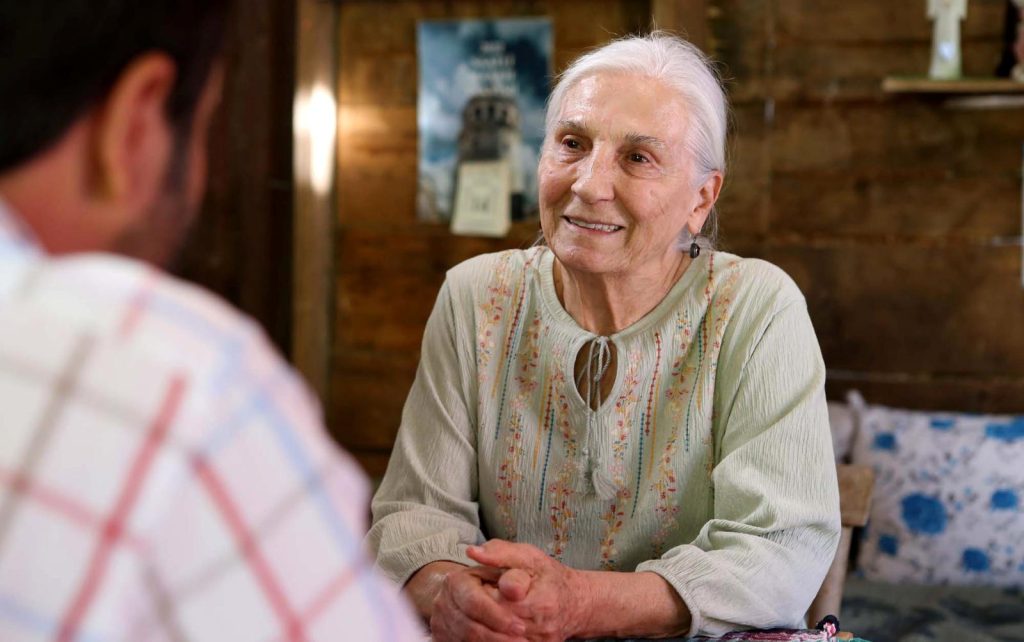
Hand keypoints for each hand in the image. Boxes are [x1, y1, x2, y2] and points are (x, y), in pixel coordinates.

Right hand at [429, 563, 528, 641]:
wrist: (483, 587)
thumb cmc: (502, 573)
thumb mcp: (511, 559)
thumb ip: (500, 555)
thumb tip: (476, 553)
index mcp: (456, 581)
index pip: (474, 603)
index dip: (498, 617)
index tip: (521, 627)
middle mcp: (443, 602)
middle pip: (468, 627)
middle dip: (497, 637)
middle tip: (522, 641)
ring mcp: (441, 622)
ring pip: (464, 640)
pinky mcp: (443, 637)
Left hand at [467, 540, 588, 641]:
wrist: (576, 603)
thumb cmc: (550, 576)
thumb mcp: (529, 556)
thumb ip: (501, 552)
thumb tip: (472, 552)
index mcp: (541, 602)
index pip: (499, 603)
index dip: (487, 592)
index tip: (488, 584)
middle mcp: (542, 627)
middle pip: (497, 623)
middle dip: (486, 609)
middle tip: (487, 596)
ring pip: (499, 638)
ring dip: (489, 624)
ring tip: (492, 607)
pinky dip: (497, 634)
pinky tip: (497, 622)